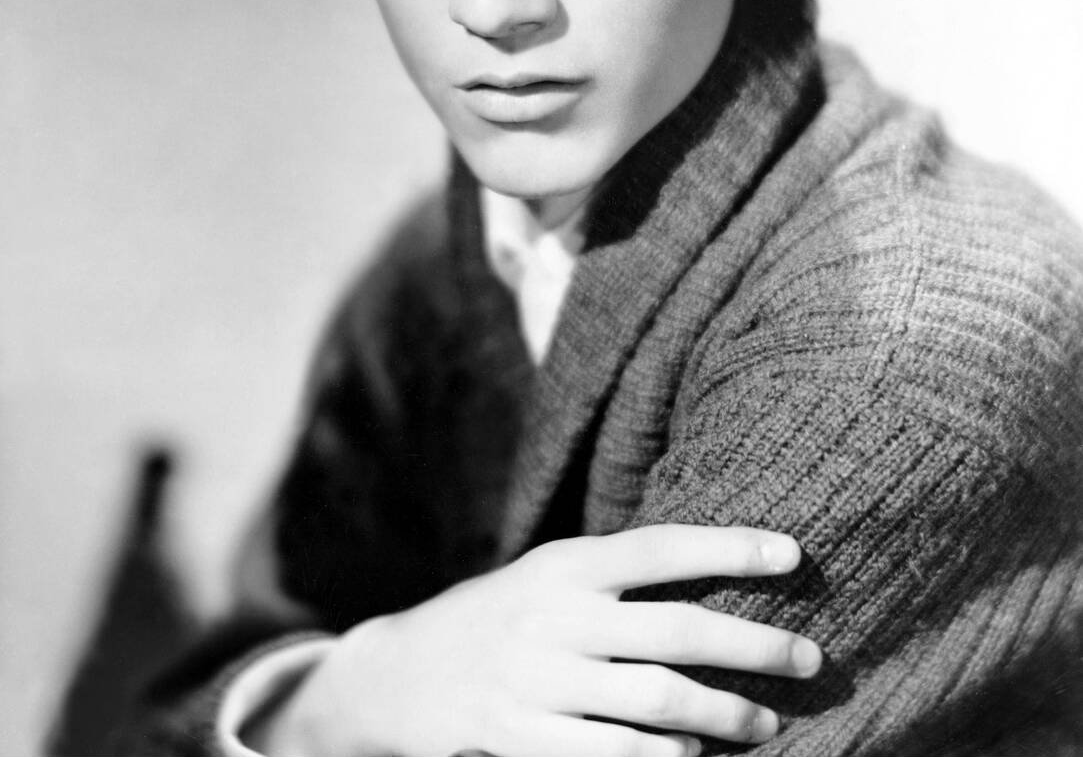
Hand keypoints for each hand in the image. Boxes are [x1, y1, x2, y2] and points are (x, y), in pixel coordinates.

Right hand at [258, 524, 820, 756]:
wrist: (395, 675)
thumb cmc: (495, 616)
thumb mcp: (545, 577)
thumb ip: (611, 579)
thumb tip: (711, 581)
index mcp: (563, 565)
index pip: (659, 547)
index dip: (729, 547)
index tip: (794, 553)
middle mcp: (554, 617)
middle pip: (673, 631)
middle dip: (752, 645)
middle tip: (809, 658)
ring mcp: (537, 682)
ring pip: (653, 702)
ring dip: (722, 714)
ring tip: (767, 723)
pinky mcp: (519, 739)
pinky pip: (609, 755)